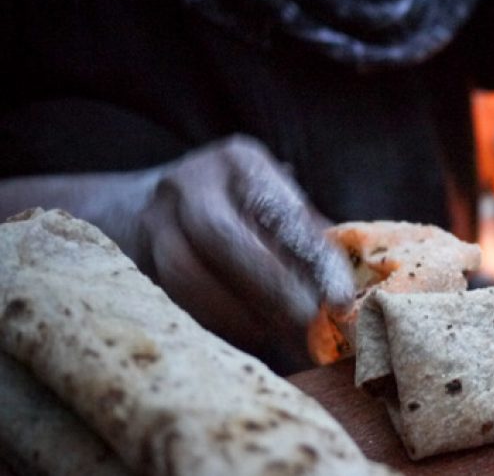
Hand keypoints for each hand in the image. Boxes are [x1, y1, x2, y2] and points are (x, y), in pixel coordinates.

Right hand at [135, 135, 352, 371]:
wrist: (135, 208)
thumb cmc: (235, 211)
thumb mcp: (272, 205)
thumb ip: (308, 240)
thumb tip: (351, 298)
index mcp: (239, 162)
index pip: (280, 210)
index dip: (313, 259)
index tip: (339, 300)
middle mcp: (190, 182)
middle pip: (222, 237)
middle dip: (270, 290)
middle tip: (308, 327)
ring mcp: (151, 221)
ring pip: (185, 274)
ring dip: (239, 317)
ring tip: (279, 340)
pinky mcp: (131, 261)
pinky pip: (172, 300)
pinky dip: (215, 326)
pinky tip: (247, 340)